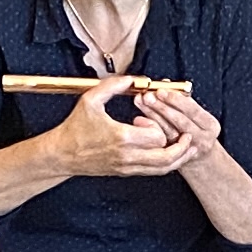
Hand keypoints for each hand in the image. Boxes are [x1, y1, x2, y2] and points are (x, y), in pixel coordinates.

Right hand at [48, 79, 199, 180]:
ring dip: (178, 159)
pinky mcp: (126, 172)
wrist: (63, 155)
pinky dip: (166, 164)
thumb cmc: (75, 128)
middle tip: (186, 135)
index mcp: (121, 137)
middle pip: (166, 157)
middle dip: (179, 146)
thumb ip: (112, 86)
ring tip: (187, 148)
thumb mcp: (90, 100)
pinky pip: (153, 172)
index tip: (148, 118)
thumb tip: (131, 78)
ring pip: (163, 169)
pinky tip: (170, 154)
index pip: (156, 137)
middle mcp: (127, 156)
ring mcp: (128, 166)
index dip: (159, 126)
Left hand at [130, 81, 224, 164]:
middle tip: (147, 95)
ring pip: (169, 133)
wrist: (200, 158)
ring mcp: (190, 152)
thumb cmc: (195, 128)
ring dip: (153, 116)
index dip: (176, 100)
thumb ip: (183, 99)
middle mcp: (204, 140)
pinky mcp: (177, 160)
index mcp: (210, 125)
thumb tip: (165, 82)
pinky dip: (150, 130)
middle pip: (181, 122)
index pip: (193, 110)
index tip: (160, 90)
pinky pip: (162, 143)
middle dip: (162, 107)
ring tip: (140, 102)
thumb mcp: (195, 114)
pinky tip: (138, 119)